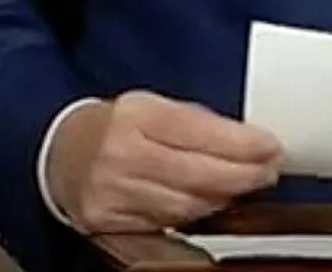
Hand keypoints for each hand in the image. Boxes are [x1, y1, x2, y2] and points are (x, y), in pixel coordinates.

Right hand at [47, 92, 282, 233]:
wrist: (59, 152)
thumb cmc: (115, 126)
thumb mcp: (152, 106)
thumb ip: (197, 123)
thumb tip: (249, 140)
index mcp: (136, 115)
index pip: (199, 132)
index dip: (242, 144)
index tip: (272, 147)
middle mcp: (121, 154)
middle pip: (197, 175)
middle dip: (243, 176)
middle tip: (270, 171)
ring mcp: (113, 192)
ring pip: (185, 206)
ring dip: (224, 198)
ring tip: (245, 186)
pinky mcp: (108, 221)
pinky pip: (165, 224)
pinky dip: (194, 216)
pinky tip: (211, 204)